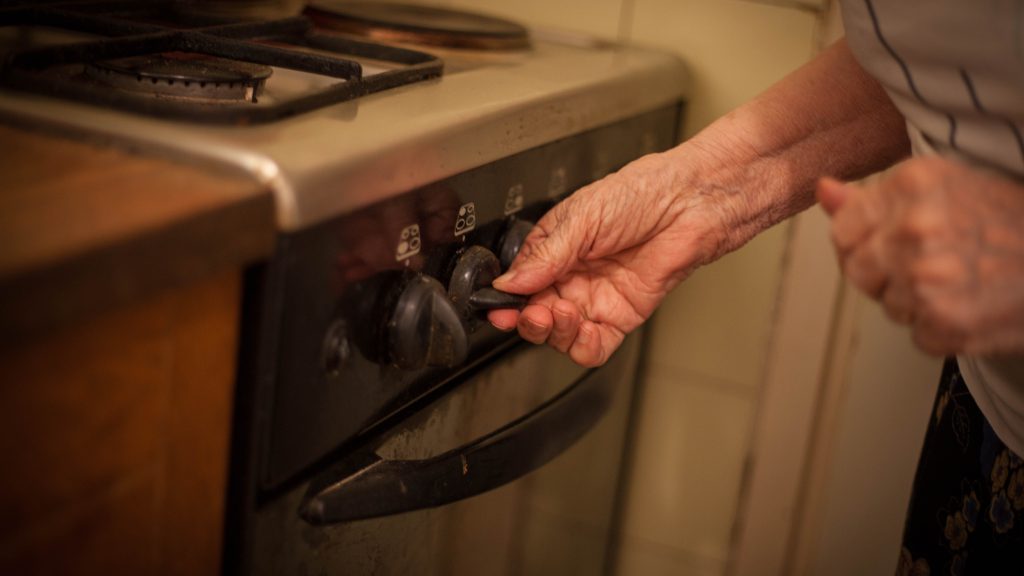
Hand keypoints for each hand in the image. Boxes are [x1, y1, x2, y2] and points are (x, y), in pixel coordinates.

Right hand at [487, 153, 732, 366]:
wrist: (690, 204)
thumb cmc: (642, 193)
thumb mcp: (582, 217)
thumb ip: (545, 255)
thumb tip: (510, 282)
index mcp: (553, 248)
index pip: (520, 283)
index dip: (508, 299)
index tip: (500, 306)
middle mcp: (571, 276)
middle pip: (536, 314)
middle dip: (529, 319)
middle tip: (532, 312)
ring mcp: (595, 298)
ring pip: (560, 334)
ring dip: (555, 332)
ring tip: (562, 313)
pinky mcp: (621, 316)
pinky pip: (595, 345)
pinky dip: (583, 346)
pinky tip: (584, 331)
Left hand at [817, 156, 1023, 355]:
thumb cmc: (1009, 221)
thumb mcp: (942, 188)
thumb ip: (873, 196)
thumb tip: (823, 191)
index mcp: (912, 186)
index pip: (843, 229)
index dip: (862, 242)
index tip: (891, 243)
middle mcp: (915, 230)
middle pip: (858, 271)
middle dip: (886, 273)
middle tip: (935, 264)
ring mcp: (927, 279)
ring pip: (887, 305)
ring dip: (915, 302)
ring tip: (962, 281)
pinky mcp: (945, 323)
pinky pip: (916, 335)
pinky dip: (940, 329)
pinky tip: (972, 305)